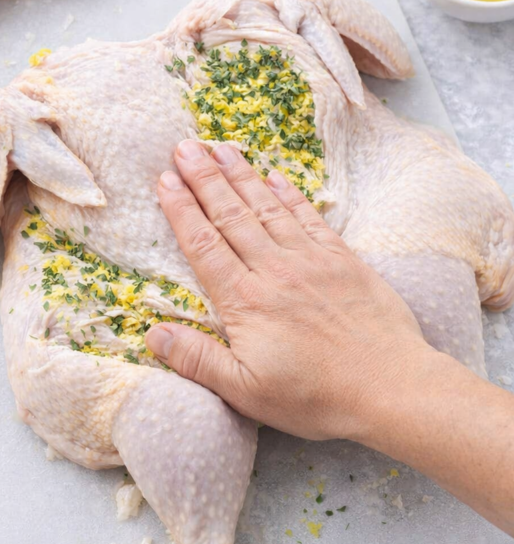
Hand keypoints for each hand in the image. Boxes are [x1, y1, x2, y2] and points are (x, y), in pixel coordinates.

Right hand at [145, 139, 429, 440]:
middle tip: (184, 147)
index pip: (204, 244)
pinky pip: (309, 217)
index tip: (165, 180)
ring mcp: (311, 261)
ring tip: (220, 148)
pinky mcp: (342, 260)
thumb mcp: (246, 391)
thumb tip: (153, 333)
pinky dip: (289, 195)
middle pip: (231, 215)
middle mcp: (274, 270)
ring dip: (241, 176)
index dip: (181, 210)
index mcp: (245, 301)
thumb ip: (197, 360)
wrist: (390, 386)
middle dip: (204, 179)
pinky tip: (275, 178)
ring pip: (267, 208)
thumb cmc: (316, 397)